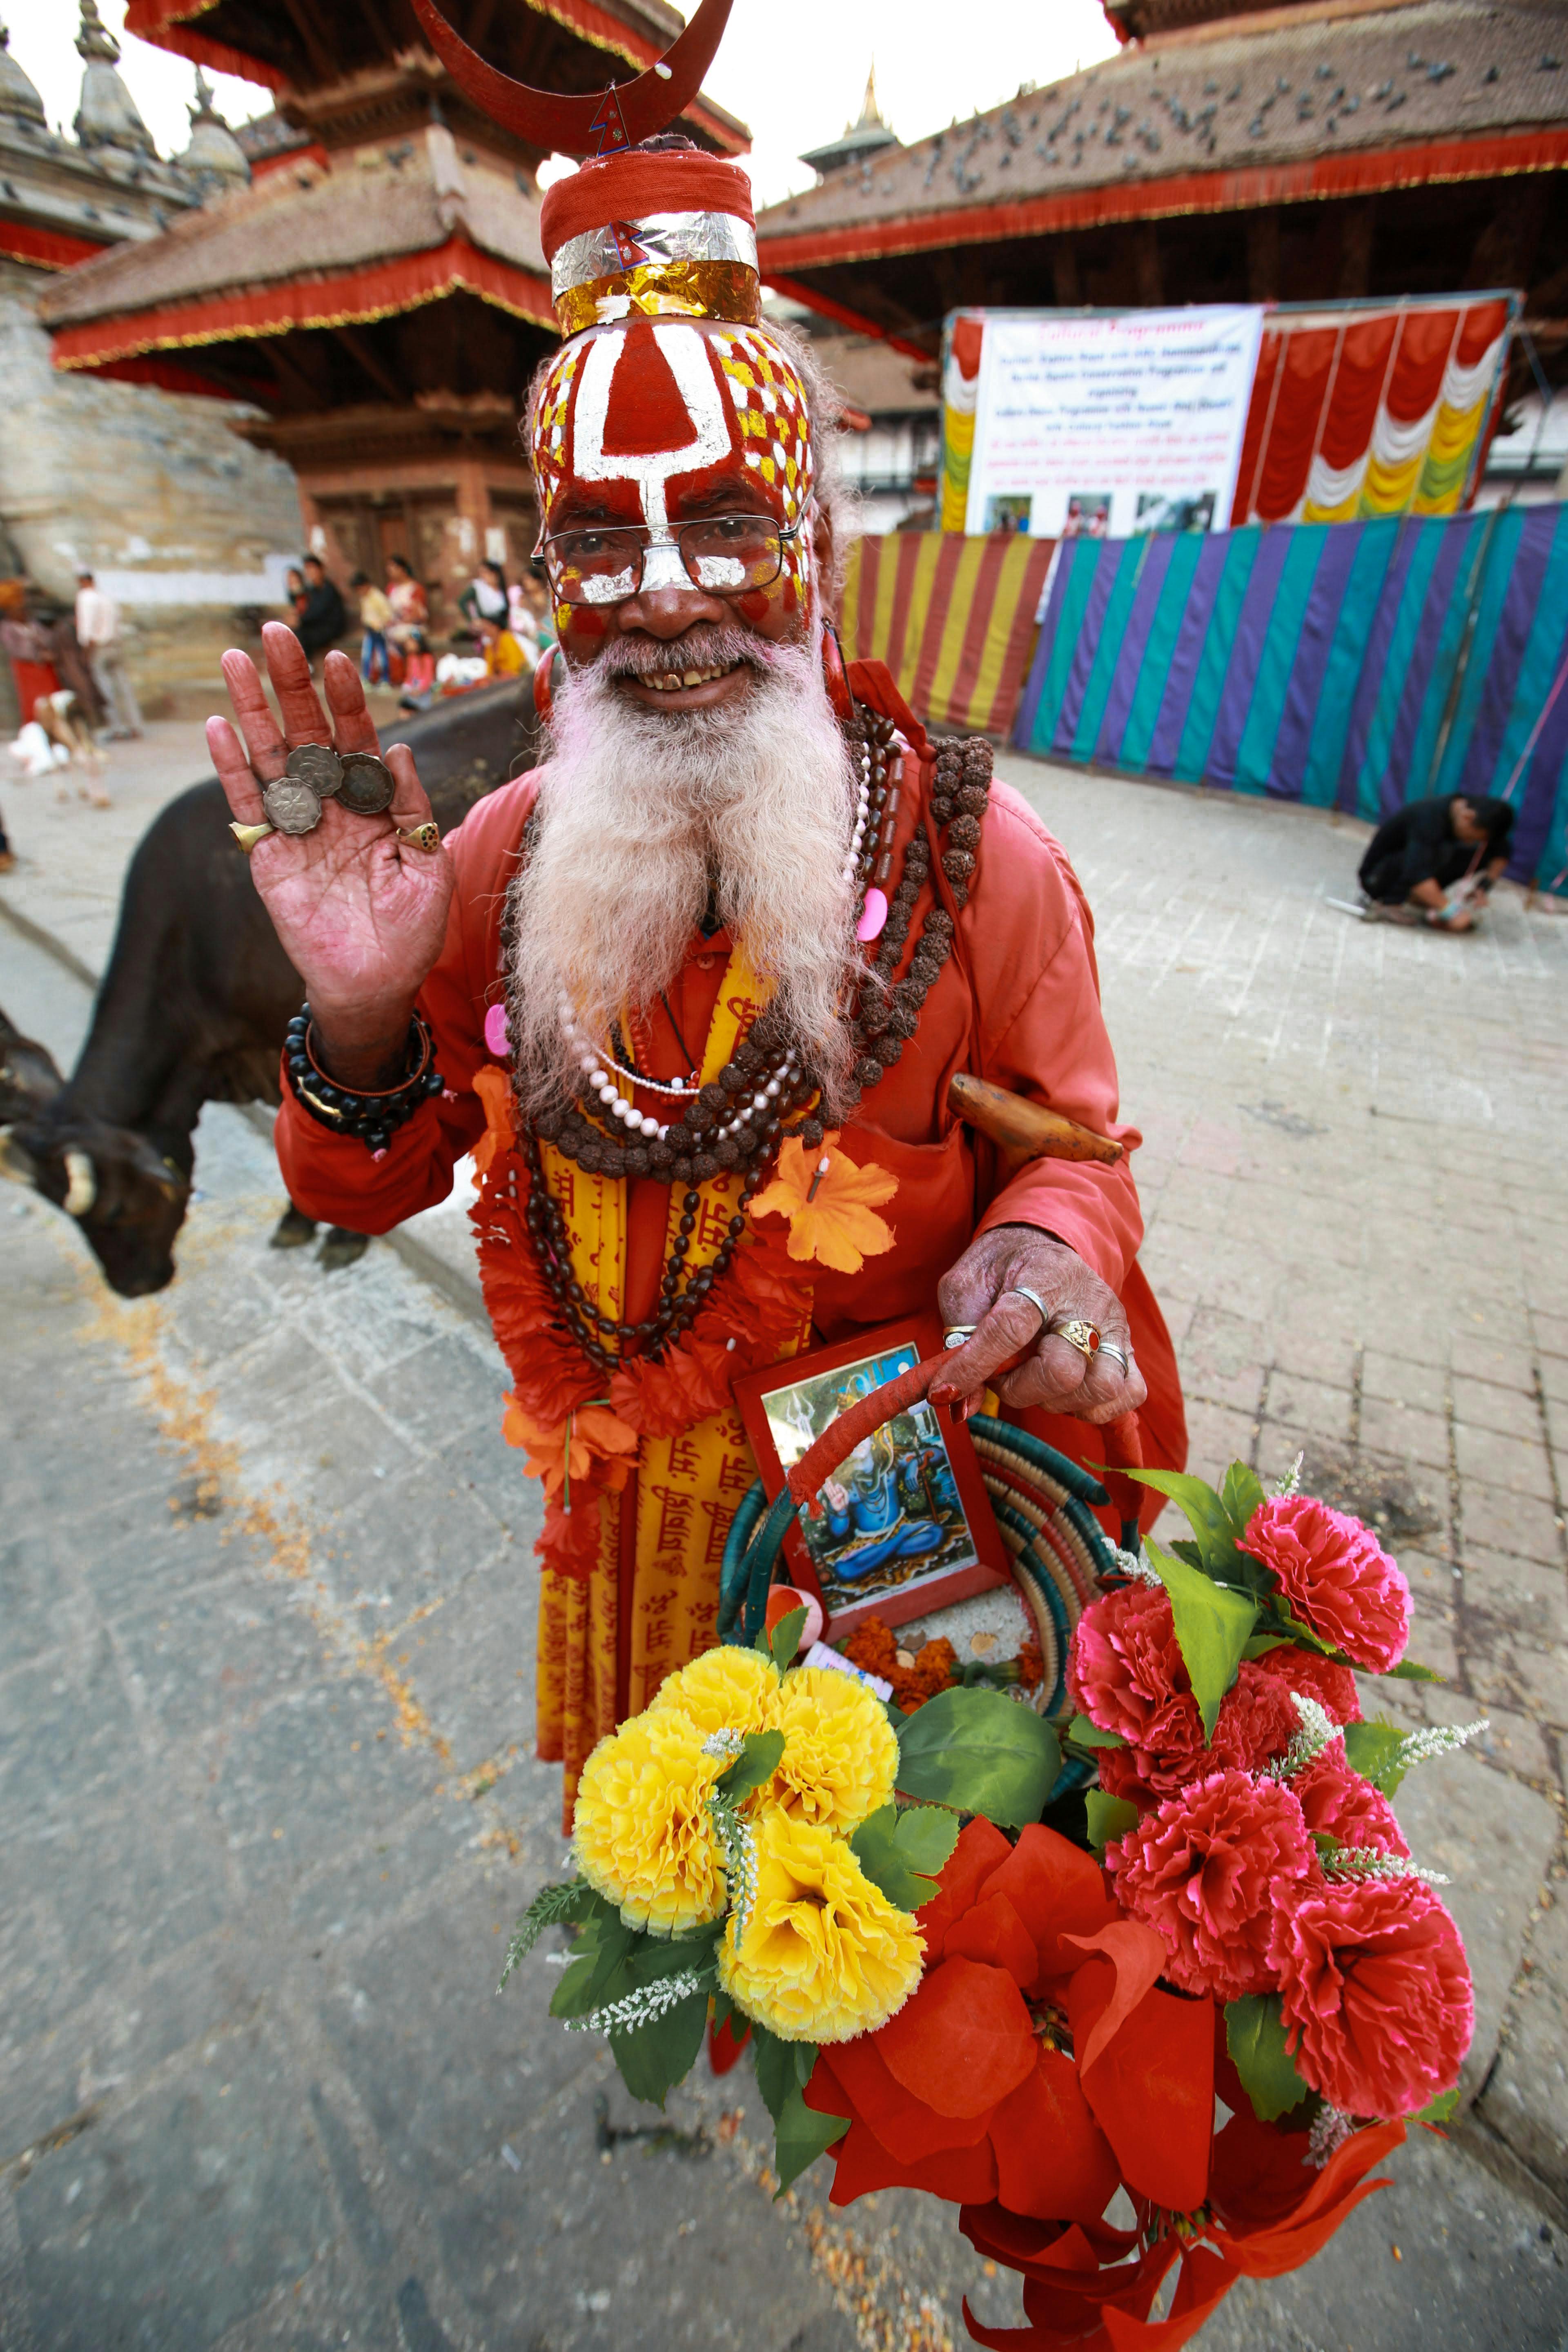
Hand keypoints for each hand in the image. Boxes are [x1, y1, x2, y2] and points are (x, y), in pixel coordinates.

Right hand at [208, 624, 453, 1075]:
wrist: (377, 984)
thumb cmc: (412, 931)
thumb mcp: (428, 865)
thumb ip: (412, 808)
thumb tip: (400, 750)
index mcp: (374, 804)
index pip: (357, 738)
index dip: (346, 701)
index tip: (335, 659)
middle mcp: (332, 806)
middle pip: (308, 733)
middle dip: (292, 684)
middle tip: (276, 633)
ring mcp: (297, 827)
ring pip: (271, 757)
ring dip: (253, 709)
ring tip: (236, 660)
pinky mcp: (267, 854)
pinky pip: (248, 804)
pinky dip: (232, 767)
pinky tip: (220, 726)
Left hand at [931, 1227, 1146, 1425]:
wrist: (1042, 1247)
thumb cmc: (1000, 1270)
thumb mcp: (964, 1289)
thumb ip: (957, 1340)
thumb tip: (958, 1403)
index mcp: (1042, 1275)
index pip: (1011, 1328)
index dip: (975, 1365)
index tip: (944, 1390)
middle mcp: (1087, 1300)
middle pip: (1062, 1370)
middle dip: (1019, 1389)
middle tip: (1000, 1376)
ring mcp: (1114, 1325)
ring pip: (1099, 1388)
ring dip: (1056, 1401)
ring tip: (1033, 1381)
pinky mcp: (1128, 1347)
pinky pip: (1128, 1394)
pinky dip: (1093, 1407)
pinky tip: (1064, 1392)